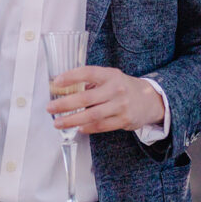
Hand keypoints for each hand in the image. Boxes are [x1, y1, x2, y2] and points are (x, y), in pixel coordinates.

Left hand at [46, 65, 164, 134]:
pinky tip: (78, 128)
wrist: (150, 100)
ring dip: (72, 120)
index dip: (71, 76)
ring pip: (92, 115)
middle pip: (86, 98)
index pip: (88, 73)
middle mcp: (116, 89)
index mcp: (110, 75)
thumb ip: (91, 82)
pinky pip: (101, 126)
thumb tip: (64, 89)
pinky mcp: (124, 120)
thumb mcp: (110, 77)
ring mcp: (121, 106)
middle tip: (50, 107)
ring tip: (58, 122)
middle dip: (65, 104)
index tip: (56, 82)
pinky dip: (88, 128)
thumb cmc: (123, 87)